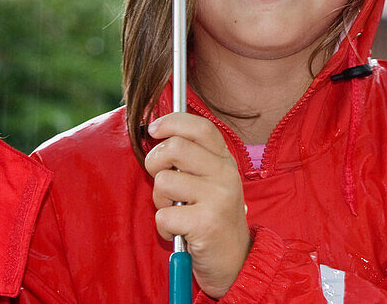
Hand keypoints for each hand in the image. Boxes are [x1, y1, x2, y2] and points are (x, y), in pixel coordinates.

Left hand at [145, 112, 250, 298]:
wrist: (234, 263)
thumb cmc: (211, 219)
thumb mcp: (210, 182)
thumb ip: (191, 158)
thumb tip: (155, 130)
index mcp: (226, 161)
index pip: (200, 127)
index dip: (172, 122)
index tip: (152, 129)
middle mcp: (226, 174)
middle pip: (175, 147)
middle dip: (154, 163)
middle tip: (161, 181)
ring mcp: (218, 198)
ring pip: (164, 181)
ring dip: (159, 200)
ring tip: (175, 211)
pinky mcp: (207, 224)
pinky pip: (163, 215)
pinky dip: (163, 227)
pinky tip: (179, 232)